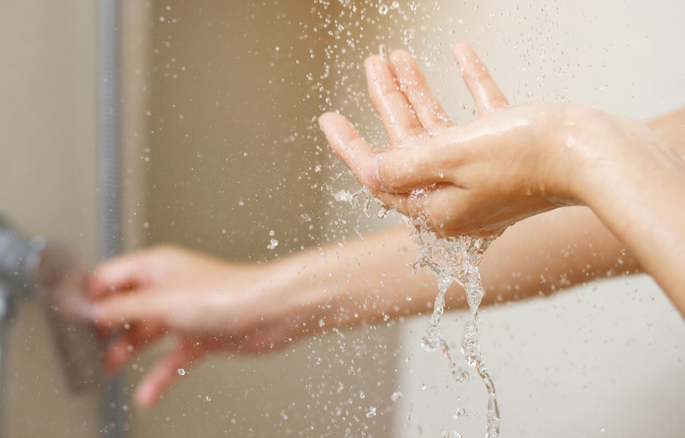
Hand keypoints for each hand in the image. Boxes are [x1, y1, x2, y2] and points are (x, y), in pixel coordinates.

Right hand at [87, 245, 301, 406]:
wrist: (272, 313)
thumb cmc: (227, 294)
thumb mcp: (162, 302)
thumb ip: (122, 309)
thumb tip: (90, 312)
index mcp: (155, 267)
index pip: (108, 278)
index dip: (87, 298)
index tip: (69, 319)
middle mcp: (167, 287)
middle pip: (124, 308)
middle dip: (104, 330)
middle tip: (85, 350)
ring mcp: (184, 312)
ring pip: (145, 334)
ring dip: (125, 353)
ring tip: (107, 371)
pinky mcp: (200, 335)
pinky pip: (170, 357)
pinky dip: (158, 375)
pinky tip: (146, 393)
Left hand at [319, 45, 653, 236]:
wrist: (596, 154)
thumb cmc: (526, 157)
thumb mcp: (449, 158)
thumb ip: (405, 166)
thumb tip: (373, 172)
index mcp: (435, 206)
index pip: (379, 175)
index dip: (349, 145)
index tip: (327, 117)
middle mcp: (457, 195)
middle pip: (409, 143)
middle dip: (387, 101)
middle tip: (372, 64)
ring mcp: (485, 174)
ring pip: (440, 126)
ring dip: (419, 89)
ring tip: (397, 55)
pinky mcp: (513, 152)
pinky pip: (480, 114)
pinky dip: (467, 85)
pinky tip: (457, 54)